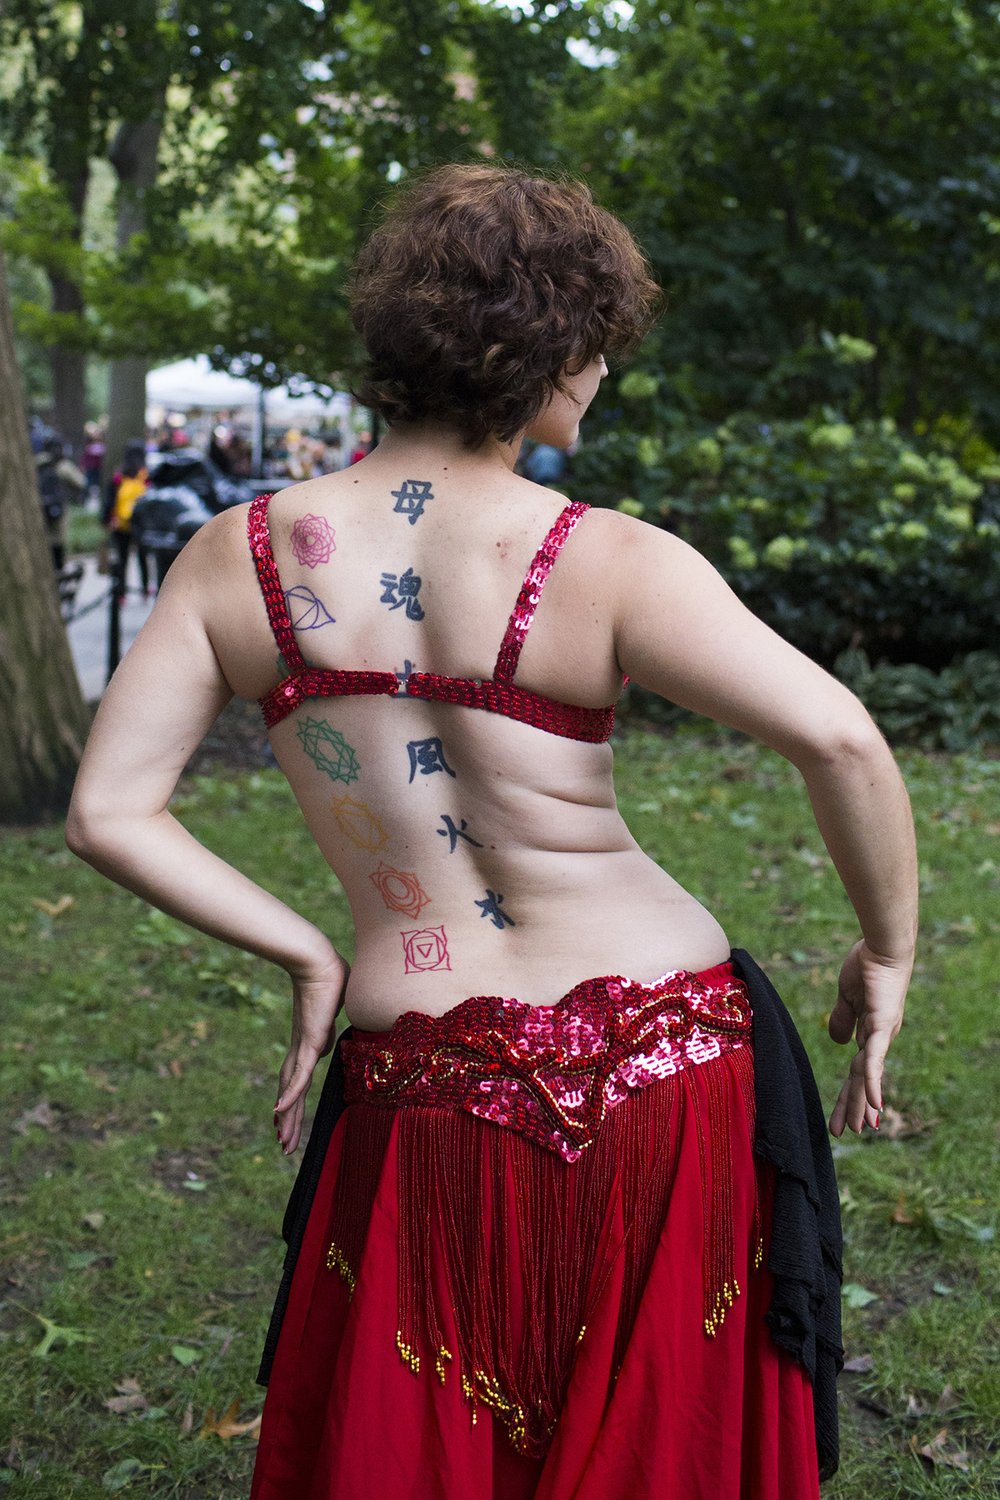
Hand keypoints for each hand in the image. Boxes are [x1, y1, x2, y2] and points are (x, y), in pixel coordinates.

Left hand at [273, 949, 349, 1153]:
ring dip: (289, 1118)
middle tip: (285, 1145)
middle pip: (291, 1090)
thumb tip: (333, 1042)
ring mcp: (303, 1046)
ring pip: (292, 1089)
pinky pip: (298, 1074)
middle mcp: (301, 1048)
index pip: (298, 1076)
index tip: (287, 1118)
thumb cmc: (331, 973)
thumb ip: (333, 1025)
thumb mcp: (335, 1007)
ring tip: (284, 1143)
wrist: (316, 958)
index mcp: (307, 1041)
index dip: (294, 1099)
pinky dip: (290, 1094)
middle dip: (290, 1120)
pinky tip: (280, 1112)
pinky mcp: (307, 1041)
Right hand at [827, 939, 909, 1136]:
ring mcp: (882, 1034)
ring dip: (862, 1102)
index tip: (844, 1115)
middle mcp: (880, 1039)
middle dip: (853, 1106)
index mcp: (871, 1034)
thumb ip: (842, 1019)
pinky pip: (874, 1058)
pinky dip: (874, 1081)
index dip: (850, 1093)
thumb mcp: (847, 996)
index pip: (858, 1070)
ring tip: (859, 1127)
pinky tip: (874, 1102)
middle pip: (863, 1079)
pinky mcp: (881, 1025)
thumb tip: (837, 1040)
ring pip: (868, 1075)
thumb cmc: (866, 965)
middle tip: (846, 1132)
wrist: (883, 946)